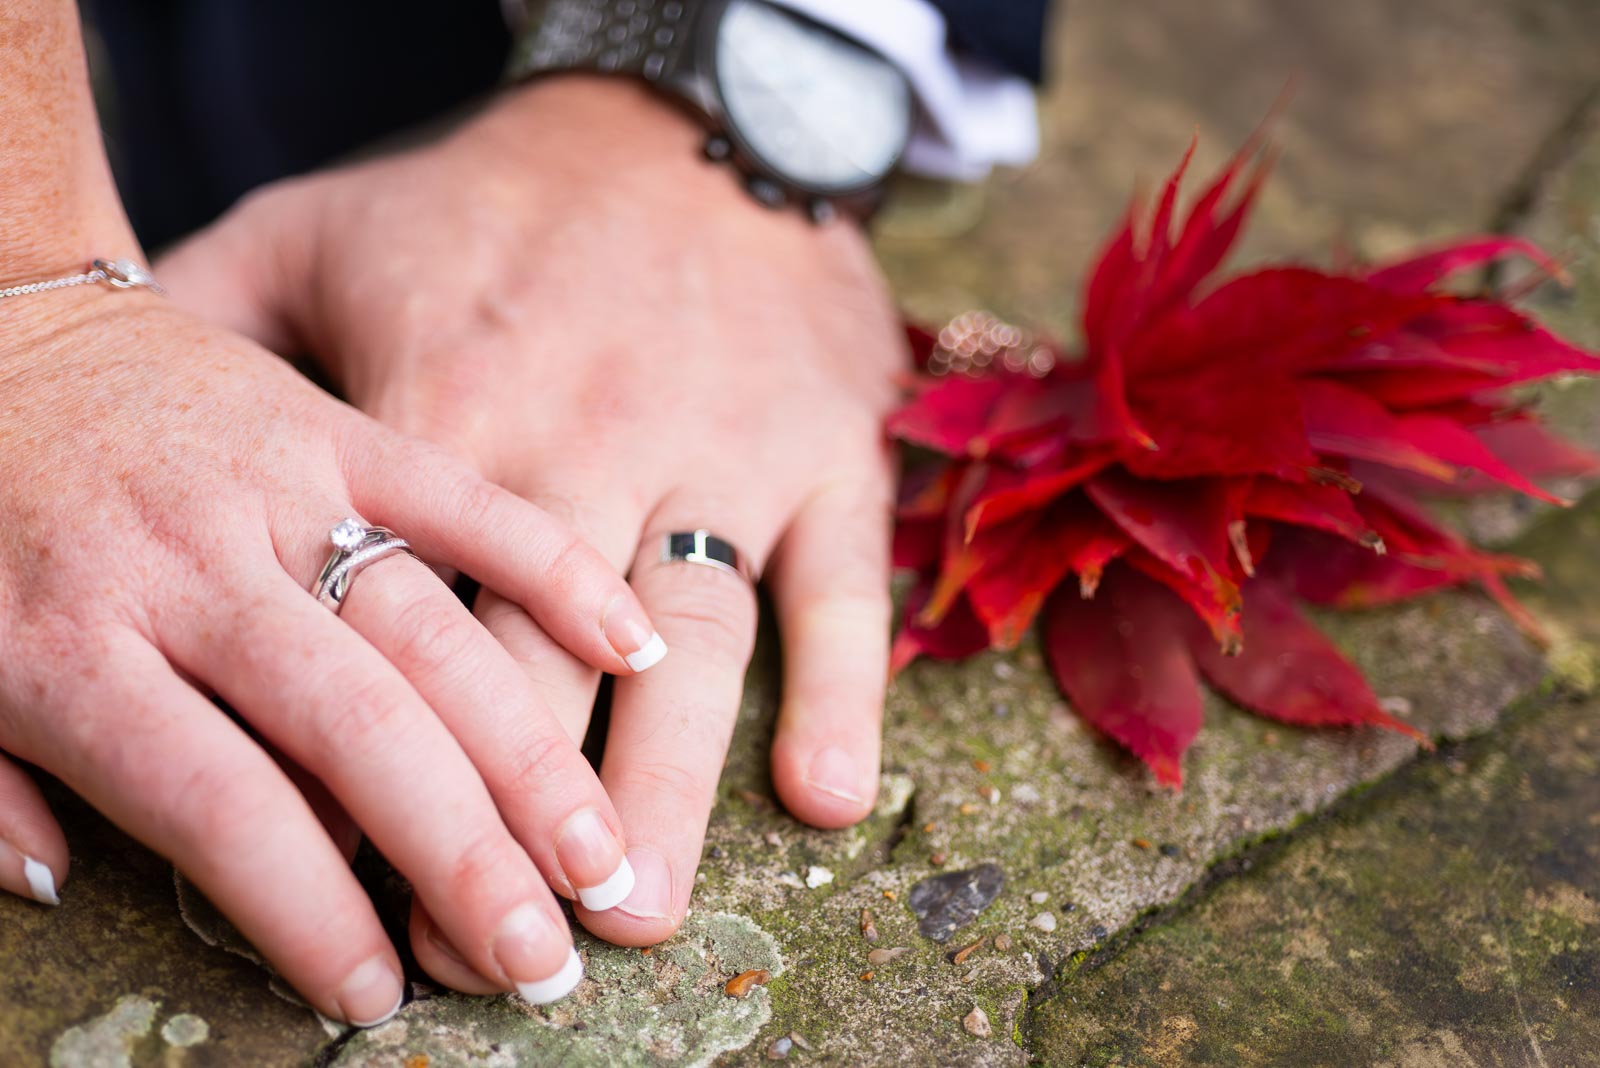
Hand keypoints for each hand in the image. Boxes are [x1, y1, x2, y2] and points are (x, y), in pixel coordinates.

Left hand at [0, 294, 662, 1019]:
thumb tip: (59, 885)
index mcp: (72, 643)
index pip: (221, 805)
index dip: (309, 911)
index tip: (380, 992)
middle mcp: (196, 570)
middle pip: (356, 728)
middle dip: (460, 851)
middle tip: (539, 952)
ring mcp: (283, 486)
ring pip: (434, 628)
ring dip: (533, 745)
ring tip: (604, 849)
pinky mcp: (338, 424)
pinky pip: (464, 496)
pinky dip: (555, 567)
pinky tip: (638, 644)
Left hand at [159, 75, 907, 970]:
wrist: (687, 124)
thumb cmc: (492, 198)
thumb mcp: (317, 235)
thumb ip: (205, 335)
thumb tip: (88, 429)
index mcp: (450, 408)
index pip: (401, 623)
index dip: (378, 770)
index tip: (358, 892)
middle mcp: (589, 446)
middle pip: (541, 668)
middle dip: (513, 824)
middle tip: (497, 953)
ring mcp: (719, 455)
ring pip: (690, 648)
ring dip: (665, 791)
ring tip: (636, 914)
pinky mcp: (827, 454)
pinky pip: (840, 581)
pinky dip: (839, 687)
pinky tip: (818, 794)